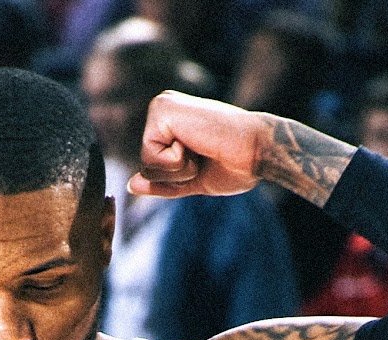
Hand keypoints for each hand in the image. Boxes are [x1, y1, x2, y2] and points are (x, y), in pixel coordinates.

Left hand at [128, 91, 265, 198]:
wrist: (258, 152)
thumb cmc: (234, 165)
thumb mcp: (190, 180)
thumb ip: (161, 183)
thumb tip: (129, 185)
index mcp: (169, 124)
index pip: (151, 169)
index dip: (177, 178)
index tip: (204, 160)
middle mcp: (162, 110)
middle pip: (145, 167)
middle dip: (175, 175)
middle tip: (204, 155)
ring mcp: (161, 107)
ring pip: (146, 165)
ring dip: (178, 170)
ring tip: (202, 149)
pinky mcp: (162, 110)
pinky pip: (151, 158)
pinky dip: (176, 163)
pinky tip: (197, 144)